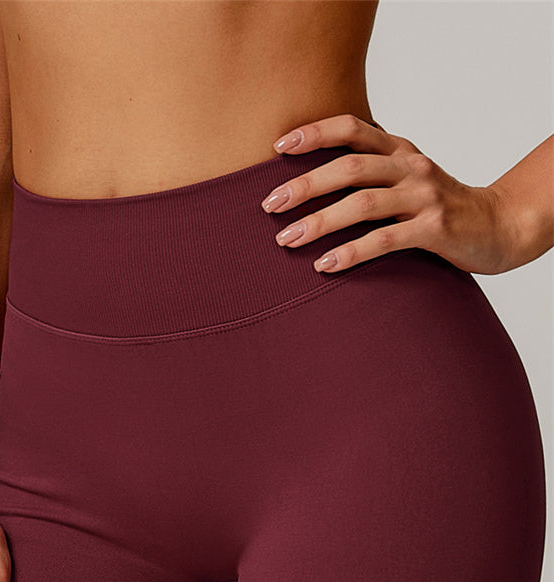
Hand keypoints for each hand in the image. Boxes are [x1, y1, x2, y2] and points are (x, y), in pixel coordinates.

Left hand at [261, 113, 512, 275]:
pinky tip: (325, 265)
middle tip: (270, 205)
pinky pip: (385, 240)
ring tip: (287, 240)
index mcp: (400, 150)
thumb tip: (313, 183)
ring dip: (319, 222)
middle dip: (305, 185)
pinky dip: (351, 252)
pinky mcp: (434, 229)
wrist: (498, 226)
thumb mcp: (407, 179)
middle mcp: (411, 166)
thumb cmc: (440, 207)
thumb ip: (371, 175)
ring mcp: (424, 197)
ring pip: (363, 203)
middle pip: (349, 167)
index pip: (352, 128)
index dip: (314, 133)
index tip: (278, 148)